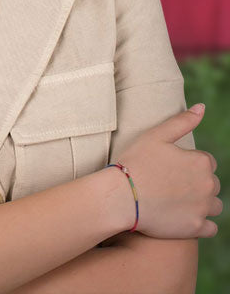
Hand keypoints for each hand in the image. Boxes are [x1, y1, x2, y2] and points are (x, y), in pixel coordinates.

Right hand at [116, 104, 221, 238]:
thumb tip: (202, 107)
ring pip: (214, 205)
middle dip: (197, 183)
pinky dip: (200, 223)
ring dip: (202, 203)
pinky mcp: (196, 228)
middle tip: (170, 183)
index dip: (187, 163)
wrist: (121, 196)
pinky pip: (210, 227)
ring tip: (176, 200)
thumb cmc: (136, 161)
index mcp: (201, 162)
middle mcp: (208, 185)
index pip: (206, 161)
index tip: (169, 167)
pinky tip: (182, 216)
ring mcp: (203, 208)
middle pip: (212, 183)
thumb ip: (182, 121)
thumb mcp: (156, 135)